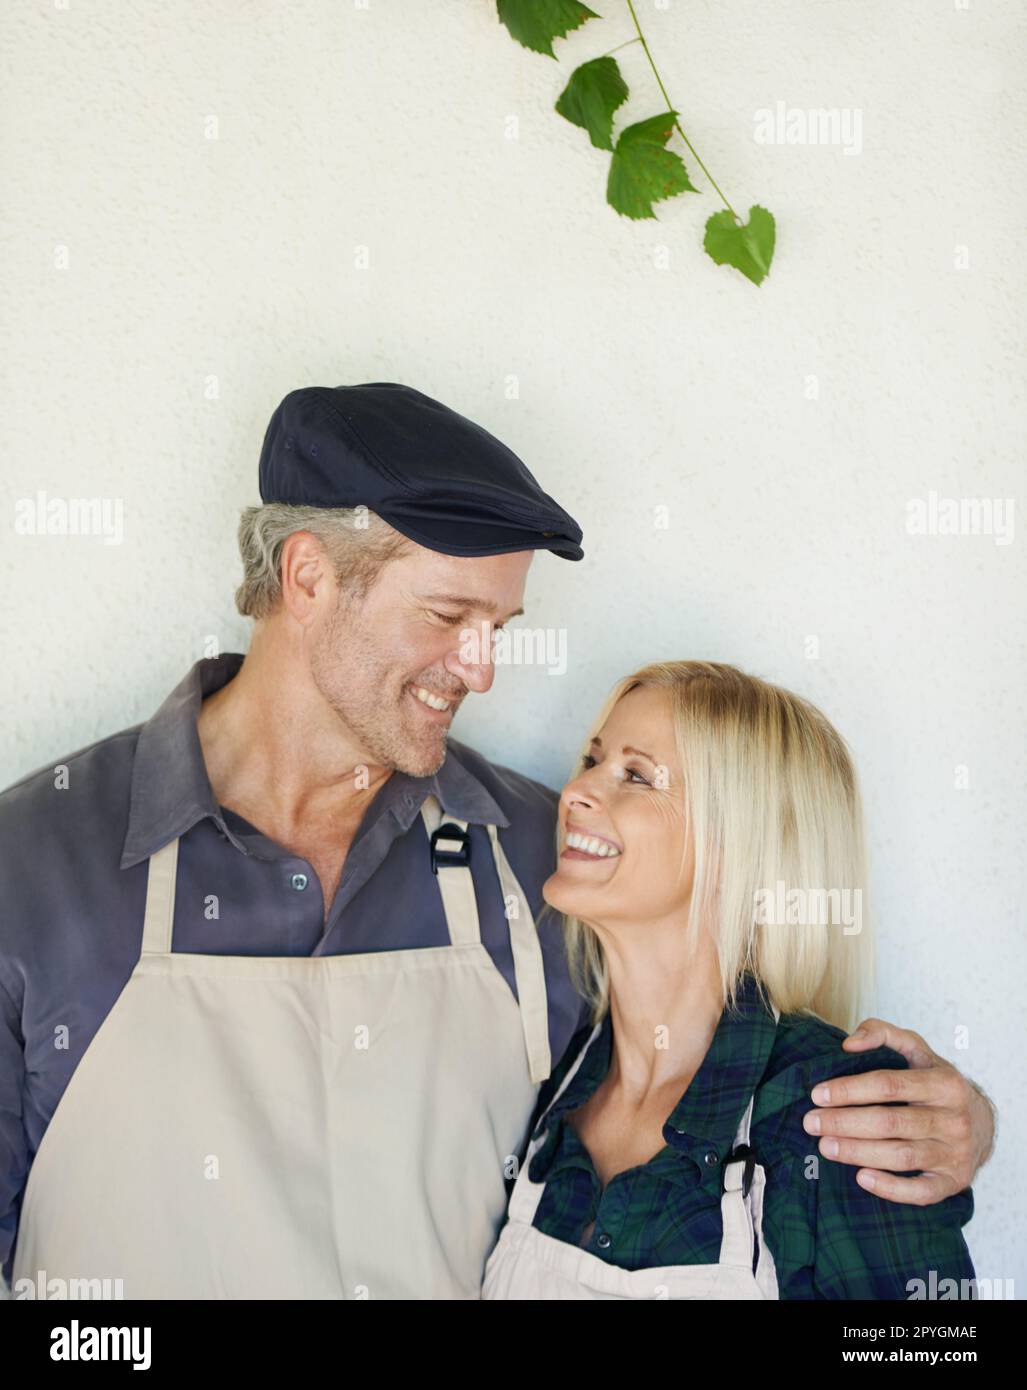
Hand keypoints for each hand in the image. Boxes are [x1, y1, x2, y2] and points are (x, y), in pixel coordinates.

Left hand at [802, 1017, 996, 1205]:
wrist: (981, 1123)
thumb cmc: (936, 1082)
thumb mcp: (916, 1049)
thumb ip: (882, 1033)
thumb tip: (848, 1043)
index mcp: (944, 1083)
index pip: (889, 1084)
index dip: (850, 1090)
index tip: (817, 1094)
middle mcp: (953, 1119)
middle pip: (891, 1122)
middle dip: (845, 1123)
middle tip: (811, 1123)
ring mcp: (955, 1152)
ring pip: (901, 1156)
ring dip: (858, 1153)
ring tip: (825, 1147)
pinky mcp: (954, 1181)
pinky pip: (922, 1193)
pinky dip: (891, 1188)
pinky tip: (862, 1178)